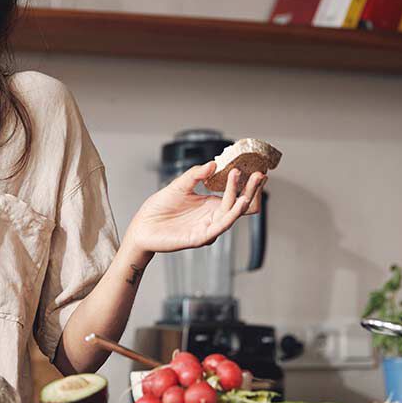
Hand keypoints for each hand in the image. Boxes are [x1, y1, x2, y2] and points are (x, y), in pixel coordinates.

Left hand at [123, 162, 265, 254]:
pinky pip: (217, 228)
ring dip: (240, 203)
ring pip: (230, 217)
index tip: (257, 169)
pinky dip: (228, 218)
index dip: (246, 183)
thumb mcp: (178, 185)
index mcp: (210, 205)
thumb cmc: (159, 208)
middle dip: (250, 190)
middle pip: (237, 204)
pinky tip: (235, 205)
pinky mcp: (198, 238)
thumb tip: (213, 164)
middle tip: (259, 175)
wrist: (142, 226)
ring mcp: (207, 228)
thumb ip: (195, 175)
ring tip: (248, 188)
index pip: (234, 194)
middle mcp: (212, 217)